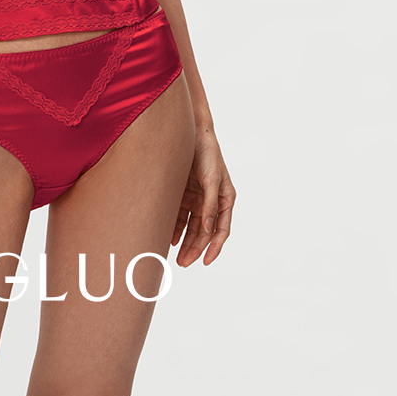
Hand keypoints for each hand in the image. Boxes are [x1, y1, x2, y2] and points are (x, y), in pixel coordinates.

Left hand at [173, 125, 234, 265]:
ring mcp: (197, 198)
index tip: (205, 262)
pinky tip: (170, 238)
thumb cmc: (207, 153)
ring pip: (191, 226)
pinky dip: (176, 227)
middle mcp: (212, 201)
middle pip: (204, 232)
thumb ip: (210, 204)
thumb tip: (208, 229)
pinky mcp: (184, 193)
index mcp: (225, 199)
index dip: (214, 248)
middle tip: (184, 263)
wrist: (190, 132)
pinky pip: (180, 215)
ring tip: (176, 256)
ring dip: (185, 241)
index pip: (221, 230)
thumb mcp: (211, 179)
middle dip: (195, 248)